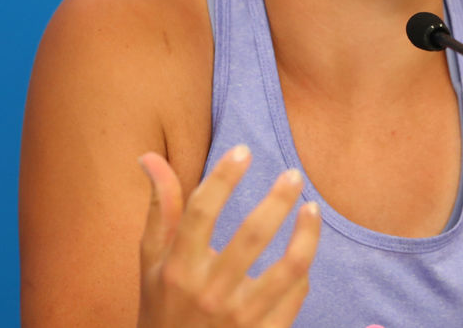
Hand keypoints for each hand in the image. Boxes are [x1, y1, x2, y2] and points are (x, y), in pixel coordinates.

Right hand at [135, 145, 321, 327]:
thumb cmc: (163, 308)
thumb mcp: (153, 262)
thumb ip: (160, 209)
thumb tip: (150, 157)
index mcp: (178, 269)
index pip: (201, 211)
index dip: (224, 176)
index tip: (243, 151)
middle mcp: (209, 292)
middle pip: (253, 235)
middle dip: (279, 199)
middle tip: (294, 175)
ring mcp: (240, 318)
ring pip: (289, 268)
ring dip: (307, 234)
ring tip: (312, 209)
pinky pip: (295, 296)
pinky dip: (302, 273)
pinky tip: (301, 254)